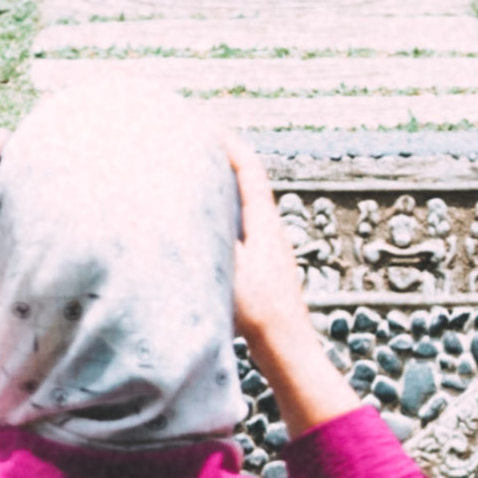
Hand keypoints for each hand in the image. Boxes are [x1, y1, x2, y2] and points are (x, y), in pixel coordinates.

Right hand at [223, 130, 359, 433]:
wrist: (288, 351)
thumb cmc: (260, 314)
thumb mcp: (229, 268)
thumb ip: (212, 237)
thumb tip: (189, 209)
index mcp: (265, 224)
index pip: (249, 171)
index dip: (229, 145)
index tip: (208, 126)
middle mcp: (271, 232)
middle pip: (248, 185)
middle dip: (223, 162)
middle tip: (195, 146)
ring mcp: (269, 252)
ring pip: (243, 209)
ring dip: (222, 190)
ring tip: (194, 180)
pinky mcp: (263, 271)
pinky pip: (240, 231)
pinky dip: (221, 218)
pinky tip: (204, 231)